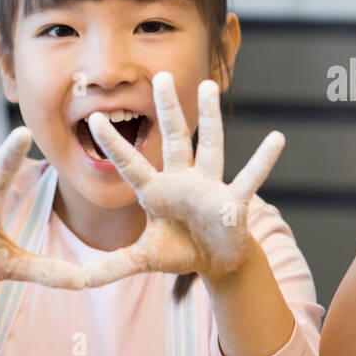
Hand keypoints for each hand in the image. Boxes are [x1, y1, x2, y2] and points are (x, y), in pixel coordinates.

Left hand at [83, 72, 283, 287]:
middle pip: (173, 138)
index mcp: (156, 192)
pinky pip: (250, 178)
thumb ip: (112, 266)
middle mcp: (182, 180)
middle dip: (167, 108)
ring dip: (210, 117)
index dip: (114, 144)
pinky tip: (277, 138)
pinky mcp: (234, 200)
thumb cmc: (179, 250)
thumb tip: (78, 280)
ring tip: (207, 85)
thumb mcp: (143, 259)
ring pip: (210, 145)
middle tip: (160, 74)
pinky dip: (263, 160)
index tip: (94, 118)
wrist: (216, 261)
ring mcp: (210, 186)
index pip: (131, 164)